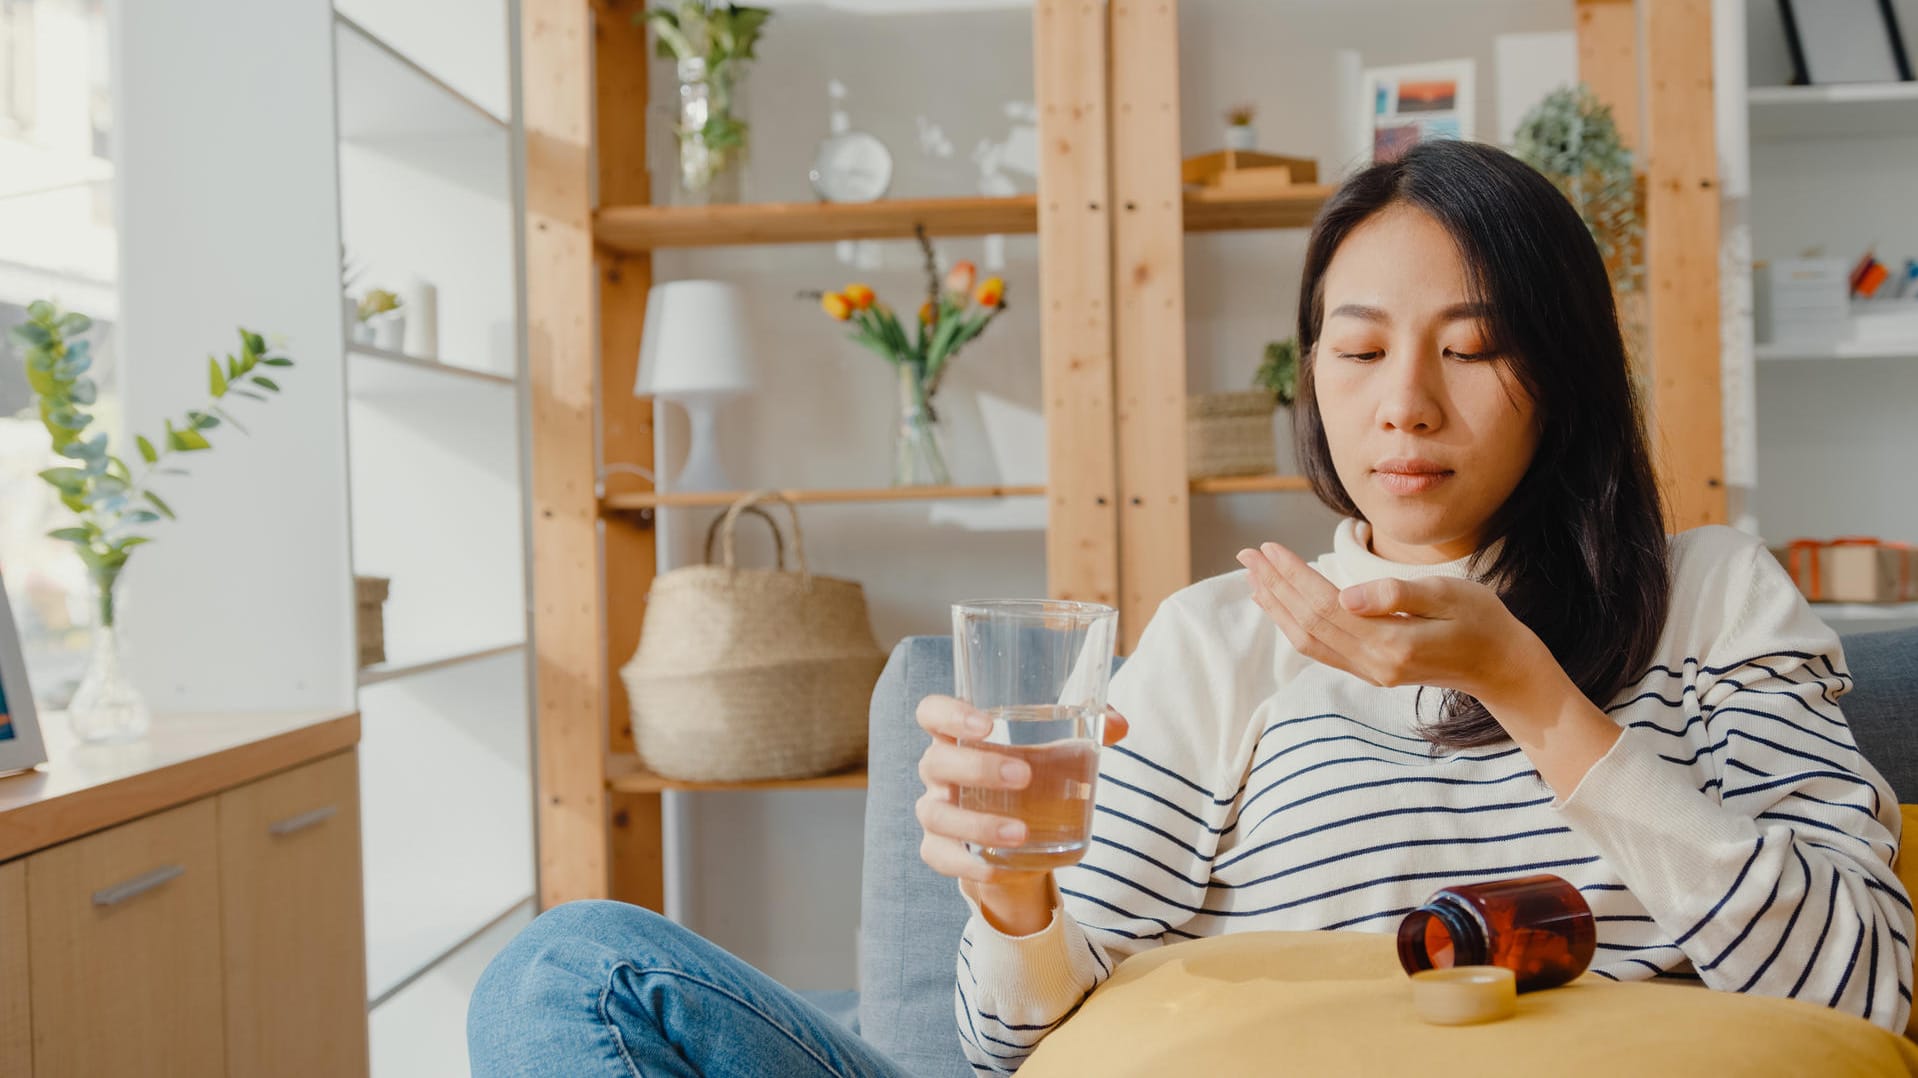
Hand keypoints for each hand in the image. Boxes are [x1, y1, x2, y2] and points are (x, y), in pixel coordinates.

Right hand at [915, 694, 1127, 933]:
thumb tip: (1120, 724)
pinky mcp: (940, 848)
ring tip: (1021, 832)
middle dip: (978, 768)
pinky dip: (967, 864)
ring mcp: (936, 810)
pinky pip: (940, 856)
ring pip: (936, 813)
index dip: (948, 713)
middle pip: (936, 761)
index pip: (932, 712)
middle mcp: (940, 771)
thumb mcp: (1057, 751)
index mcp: (960, 735)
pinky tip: (997, 868)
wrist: (1022, 837)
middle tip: (1024, 776)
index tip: (986, 724)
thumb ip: (1089, 729)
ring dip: (977, 823)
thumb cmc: (1034, 778)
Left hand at [1238, 541, 1622, 794]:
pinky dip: (1294, 626)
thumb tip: (1346, 596)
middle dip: (1274, 586)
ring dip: (1277, 607)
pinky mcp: (1371, 671)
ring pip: (1308, 640)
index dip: (1292, 576)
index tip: (1268, 548)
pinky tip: (1282, 608)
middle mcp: (1372, 663)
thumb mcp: (1448, 595)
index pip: (1325, 605)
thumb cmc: (1482, 621)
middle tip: (1247, 554)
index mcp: (1390, 642)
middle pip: (1308, 622)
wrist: (1503, 667)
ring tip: (1253, 577)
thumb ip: (1397, 595)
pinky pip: (1321, 650)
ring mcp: (1369, 672)